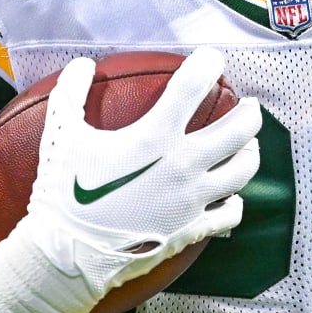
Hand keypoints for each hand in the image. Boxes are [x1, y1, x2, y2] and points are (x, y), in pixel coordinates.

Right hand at [21, 47, 261, 301]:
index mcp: (155, 137)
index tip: (211, 58)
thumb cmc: (65, 193)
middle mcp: (183, 165)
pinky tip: (231, 196)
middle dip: (250, 113)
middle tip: (250, 105)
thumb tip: (82, 64)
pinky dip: (235, 202)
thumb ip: (70, 94)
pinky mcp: (192, 229)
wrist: (69, 254)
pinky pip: (230, 213)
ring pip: (243, 170)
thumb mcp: (61, 136)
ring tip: (248, 145)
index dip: (207, 63)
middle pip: (239, 130)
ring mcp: (192, 199)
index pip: (193, 86)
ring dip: (250, 152)